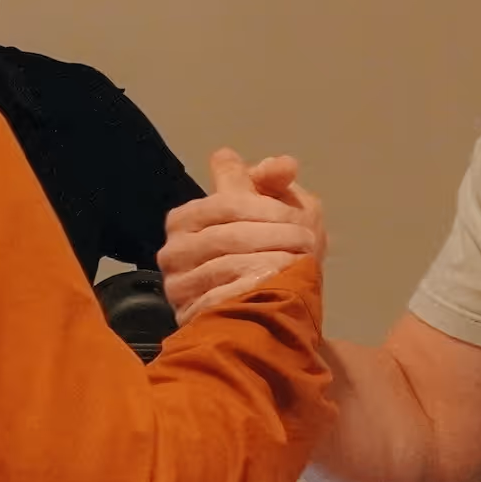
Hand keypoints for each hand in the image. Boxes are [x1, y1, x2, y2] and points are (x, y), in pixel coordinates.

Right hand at [158, 148, 326, 321]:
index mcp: (185, 219)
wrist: (268, 311)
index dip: (268, 209)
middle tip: (307, 241)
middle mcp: (173, 251)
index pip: (227, 204)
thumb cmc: (269, 251)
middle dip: (275, 236)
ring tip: (299, 263)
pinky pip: (225, 299)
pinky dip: (254, 290)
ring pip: (229, 266)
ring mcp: (178, 287)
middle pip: (229, 236)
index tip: (301, 220)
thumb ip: (275, 181)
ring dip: (270, 263)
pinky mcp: (189, 316)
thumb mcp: (276, 209)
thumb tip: (285, 165)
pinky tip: (278, 287)